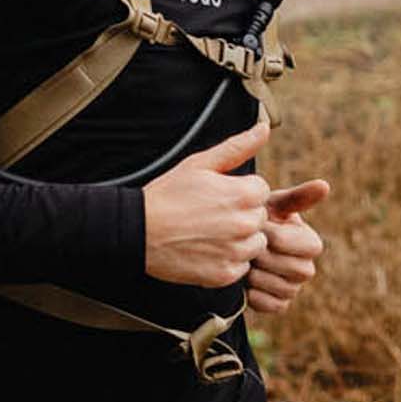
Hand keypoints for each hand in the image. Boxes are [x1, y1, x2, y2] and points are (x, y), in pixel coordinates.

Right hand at [143, 117, 272, 286]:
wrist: (136, 231)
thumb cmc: (167, 194)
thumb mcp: (200, 164)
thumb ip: (237, 147)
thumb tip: (263, 128)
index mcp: (244, 194)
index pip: (261, 192)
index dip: (239, 192)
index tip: (216, 197)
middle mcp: (246, 224)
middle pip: (259, 218)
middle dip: (241, 216)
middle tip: (210, 216)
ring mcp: (236, 251)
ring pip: (254, 245)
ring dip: (238, 240)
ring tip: (208, 234)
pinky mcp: (225, 274)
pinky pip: (240, 267)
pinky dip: (226, 261)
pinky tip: (205, 250)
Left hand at [246, 178, 330, 315]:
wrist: (229, 244)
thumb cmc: (254, 221)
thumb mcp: (271, 205)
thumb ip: (296, 197)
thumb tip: (325, 185)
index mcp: (310, 243)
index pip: (300, 244)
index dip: (274, 236)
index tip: (257, 227)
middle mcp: (307, 268)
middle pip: (295, 269)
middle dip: (264, 257)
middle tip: (246, 247)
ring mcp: (293, 289)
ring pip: (282, 288)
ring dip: (257, 275)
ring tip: (245, 262)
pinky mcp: (278, 305)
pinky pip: (271, 305)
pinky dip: (254, 294)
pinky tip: (245, 282)